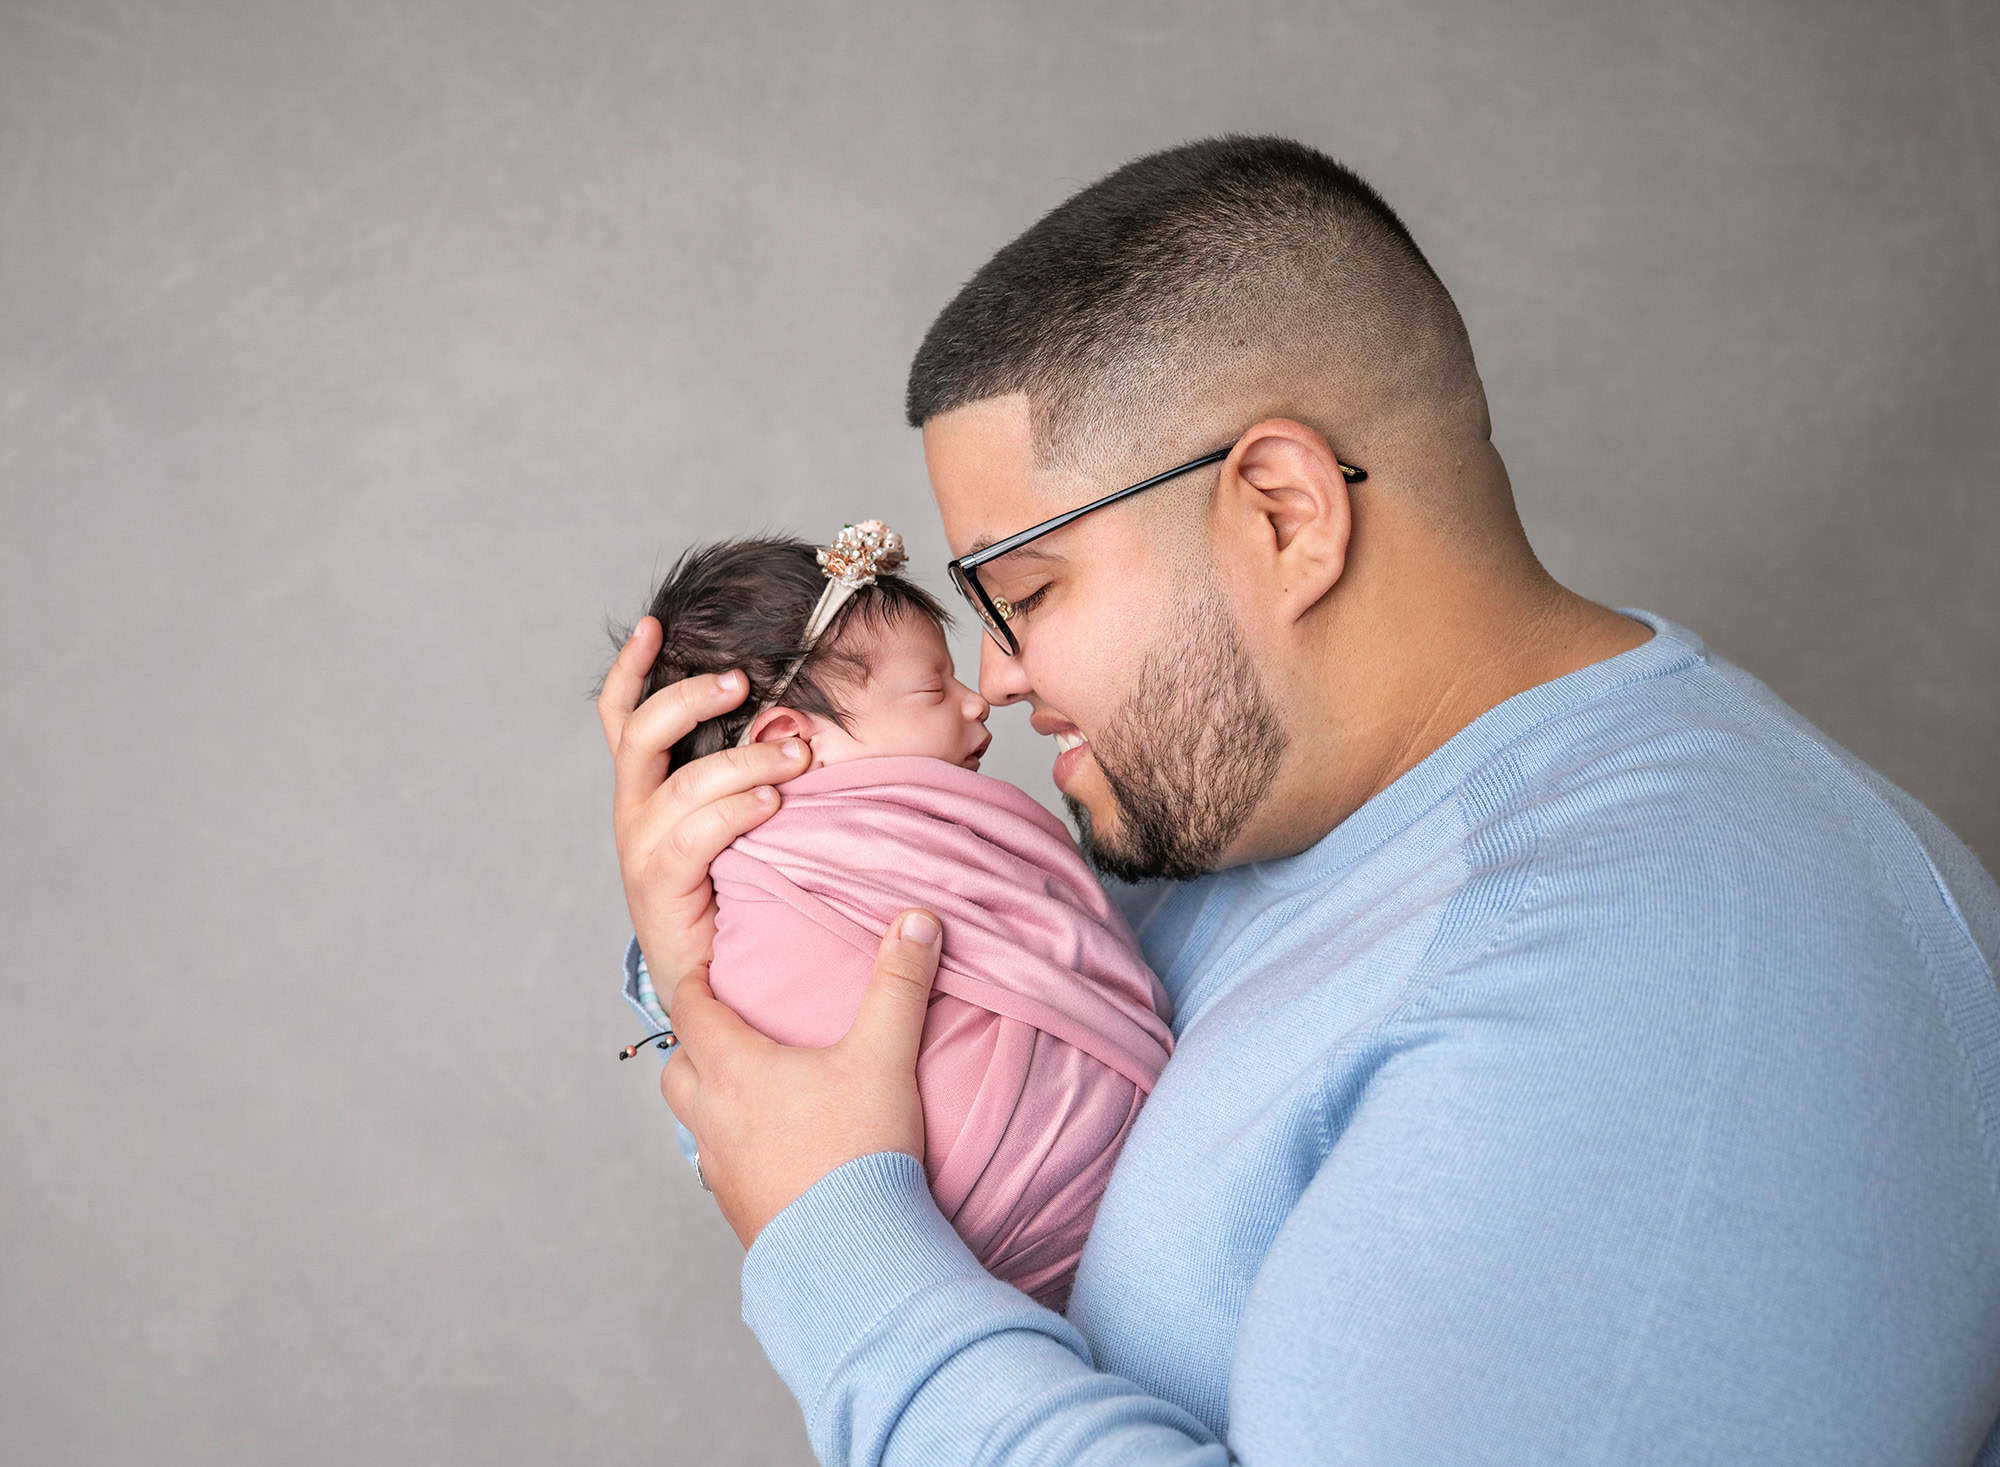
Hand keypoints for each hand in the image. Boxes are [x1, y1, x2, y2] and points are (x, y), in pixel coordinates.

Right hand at [597, 615, 812, 995]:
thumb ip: (749, 773)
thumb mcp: (736, 820)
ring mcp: (640, 846)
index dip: (631, 668)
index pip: (622, 715)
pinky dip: (736, 811)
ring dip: (747, 760)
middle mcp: (633, 809)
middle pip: (643, 732)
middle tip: (746, 681)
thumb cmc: (735, 889)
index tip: (654, 624)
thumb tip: (801, 720)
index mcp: (646, 786)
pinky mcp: (658, 883)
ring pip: (685, 782)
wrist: (709, 982)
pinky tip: (773, 802)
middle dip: (694, 698)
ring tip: (799, 754)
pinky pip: (694, 835)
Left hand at [661, 909, 942, 1246]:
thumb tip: (916, 919)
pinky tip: (775, 1152)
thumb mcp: (885, 1057)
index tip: (708, 970)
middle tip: (729, 1031)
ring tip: (750, 1091)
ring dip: (709, 1100)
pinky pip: (719, 1170)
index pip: (689, 1010)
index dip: (695, 984)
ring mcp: (720, 1171)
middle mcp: (712, 1118)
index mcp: (734, 1069)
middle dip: (694, 1045)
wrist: (849, 1259)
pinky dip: (734, 1150)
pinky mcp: (739, 1213)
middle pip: (676, 1069)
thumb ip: (900, 983)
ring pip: (691, 1123)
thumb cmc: (858, 1151)